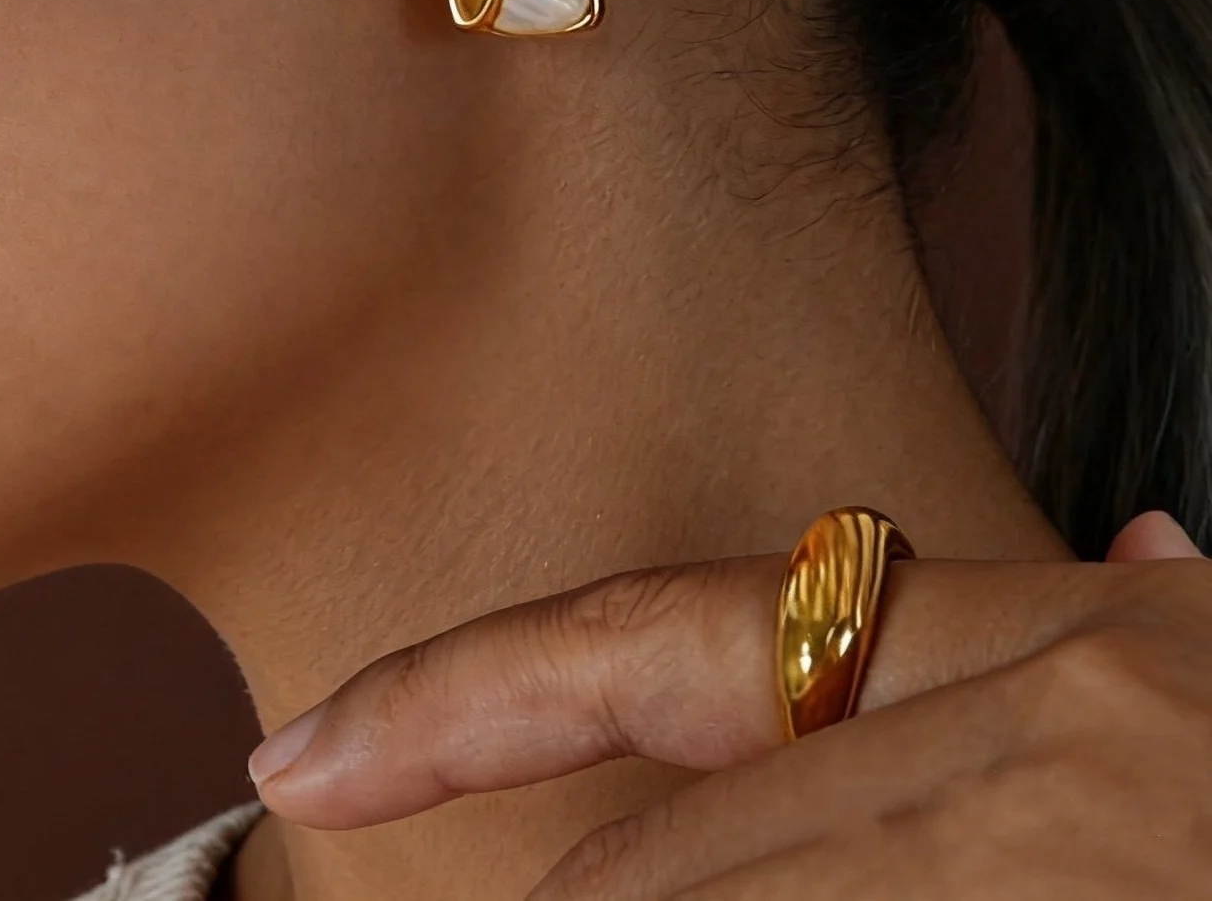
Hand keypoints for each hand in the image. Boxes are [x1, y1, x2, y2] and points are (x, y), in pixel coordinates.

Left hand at [247, 512, 1210, 897]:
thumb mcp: (1189, 715)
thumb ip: (1102, 665)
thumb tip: (1163, 557)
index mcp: (1083, 652)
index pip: (679, 638)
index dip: (473, 697)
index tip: (302, 747)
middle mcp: (1080, 733)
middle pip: (680, 852)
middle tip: (380, 835)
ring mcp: (1099, 828)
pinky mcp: (1114, 848)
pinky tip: (591, 875)